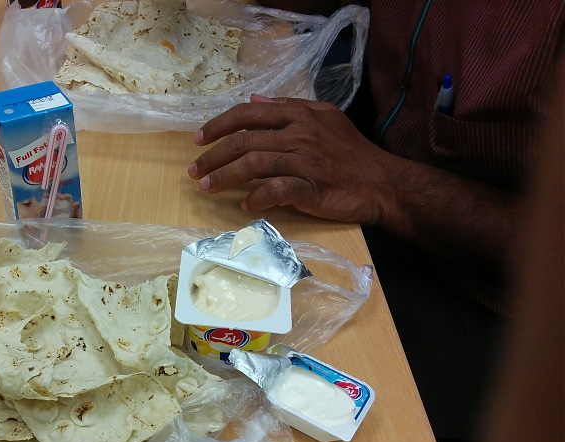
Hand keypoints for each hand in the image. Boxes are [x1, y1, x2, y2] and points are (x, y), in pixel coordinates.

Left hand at [189, 95, 395, 224]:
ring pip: (253, 165)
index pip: (248, 115)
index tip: (198, 139)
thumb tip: (255, 100)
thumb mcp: (325, 118)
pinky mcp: (310, 189)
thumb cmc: (351, 153)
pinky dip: (256, 199)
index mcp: (298, 116)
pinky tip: (245, 206)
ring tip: (206, 188)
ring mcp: (304, 162)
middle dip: (212, 156)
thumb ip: (289, 108)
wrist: (382, 183)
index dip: (219, 125)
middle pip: (243, 142)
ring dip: (224, 177)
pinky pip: (275, 191)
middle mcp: (298, 135)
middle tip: (194, 170)